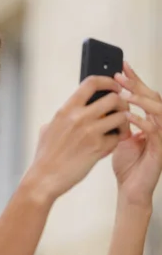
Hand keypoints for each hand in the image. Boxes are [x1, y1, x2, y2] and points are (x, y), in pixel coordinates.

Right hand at [28, 76, 130, 199]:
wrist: (44, 178)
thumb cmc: (45, 156)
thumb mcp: (47, 130)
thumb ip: (61, 118)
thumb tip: (68, 112)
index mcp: (66, 110)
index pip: (92, 83)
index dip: (108, 81)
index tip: (113, 86)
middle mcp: (79, 118)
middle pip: (114, 97)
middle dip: (122, 103)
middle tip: (121, 110)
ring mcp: (90, 132)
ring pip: (122, 116)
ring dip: (124, 122)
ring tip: (118, 129)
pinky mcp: (98, 148)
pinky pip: (118, 137)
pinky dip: (118, 140)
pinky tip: (110, 143)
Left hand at [112, 62, 161, 205]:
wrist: (130, 188)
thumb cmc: (125, 164)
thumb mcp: (116, 136)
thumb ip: (113, 120)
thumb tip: (98, 102)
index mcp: (148, 119)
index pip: (142, 94)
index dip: (133, 80)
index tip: (120, 66)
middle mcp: (158, 124)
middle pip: (153, 97)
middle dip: (136, 84)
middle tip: (120, 75)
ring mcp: (161, 136)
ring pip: (158, 110)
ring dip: (141, 100)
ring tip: (124, 95)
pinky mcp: (160, 149)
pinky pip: (154, 130)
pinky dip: (141, 121)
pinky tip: (128, 117)